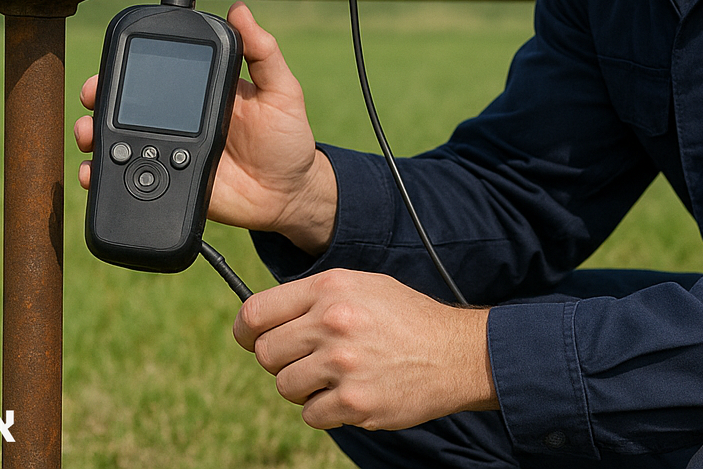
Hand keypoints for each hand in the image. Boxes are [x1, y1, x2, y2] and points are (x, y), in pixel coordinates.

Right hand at [74, 1, 338, 251]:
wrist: (291, 195)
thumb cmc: (289, 139)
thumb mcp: (282, 91)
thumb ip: (263, 53)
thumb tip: (240, 10)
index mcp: (203, 92)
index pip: (161, 72)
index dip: (132, 66)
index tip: (115, 62)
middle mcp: (181, 119)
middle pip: (129, 104)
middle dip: (101, 98)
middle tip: (91, 97)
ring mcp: (172, 152)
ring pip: (122, 140)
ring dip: (97, 135)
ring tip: (89, 136)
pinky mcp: (170, 184)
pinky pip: (132, 179)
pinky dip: (107, 176)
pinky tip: (95, 173)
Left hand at [235, 269, 496, 430]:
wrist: (456, 353)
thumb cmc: (405, 318)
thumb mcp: (362, 287)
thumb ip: (315, 298)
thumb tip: (264, 319)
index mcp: (330, 288)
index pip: (256, 312)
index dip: (246, 331)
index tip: (250, 339)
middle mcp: (332, 322)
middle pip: (266, 353)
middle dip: (281, 361)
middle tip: (309, 360)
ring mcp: (343, 364)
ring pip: (285, 386)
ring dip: (304, 388)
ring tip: (336, 376)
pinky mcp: (354, 402)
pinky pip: (311, 415)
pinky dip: (326, 410)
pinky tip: (352, 393)